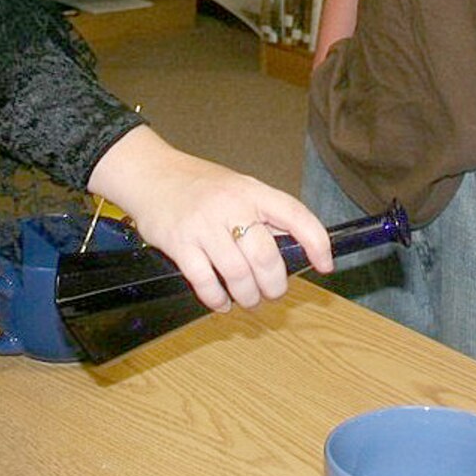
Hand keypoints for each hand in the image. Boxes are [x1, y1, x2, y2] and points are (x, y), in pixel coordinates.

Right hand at [84, 125, 334, 312]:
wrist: (149, 173)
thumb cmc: (198, 185)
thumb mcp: (237, 188)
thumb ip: (263, 214)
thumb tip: (295, 248)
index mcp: (252, 191)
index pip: (295, 215)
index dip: (317, 242)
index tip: (326, 265)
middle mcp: (231, 205)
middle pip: (266, 257)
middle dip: (274, 285)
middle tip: (272, 292)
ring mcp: (204, 225)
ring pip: (238, 274)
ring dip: (247, 296)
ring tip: (247, 300)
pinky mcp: (179, 243)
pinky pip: (205, 282)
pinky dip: (217, 299)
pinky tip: (221, 302)